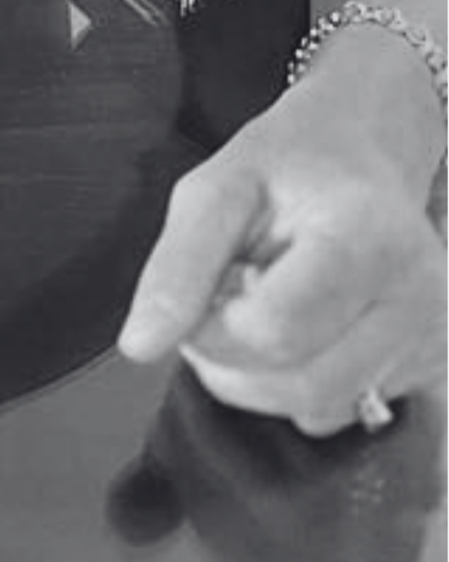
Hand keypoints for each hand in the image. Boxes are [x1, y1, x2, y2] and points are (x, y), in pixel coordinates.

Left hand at [118, 63, 447, 435]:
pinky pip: (344, 408)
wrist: (363, 153)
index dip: (211, 330)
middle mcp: (419, 297)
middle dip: (231, 363)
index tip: (197, 295)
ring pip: (321, 408)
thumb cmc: (289, 166)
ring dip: (260, 377)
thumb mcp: (214, 190)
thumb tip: (141, 345)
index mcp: (369, 240)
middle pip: (303, 386)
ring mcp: (433, 337)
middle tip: (215, 307)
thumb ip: (177, 268)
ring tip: (255, 307)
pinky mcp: (431, 365)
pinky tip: (299, 327)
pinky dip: (299, 381)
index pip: (275, 332)